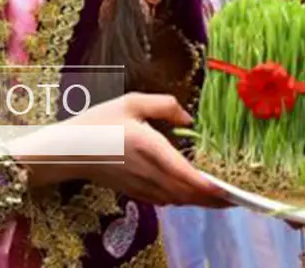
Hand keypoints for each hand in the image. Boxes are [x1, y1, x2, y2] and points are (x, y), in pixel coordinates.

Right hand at [14, 93, 228, 207]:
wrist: (66, 151)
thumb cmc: (98, 123)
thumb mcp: (131, 102)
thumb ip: (165, 105)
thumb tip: (188, 118)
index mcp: (151, 149)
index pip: (187, 176)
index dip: (212, 188)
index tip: (232, 191)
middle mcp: (149, 173)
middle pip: (189, 194)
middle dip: (215, 199)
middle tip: (239, 199)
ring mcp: (141, 186)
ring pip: (179, 200)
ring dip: (201, 201)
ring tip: (223, 198)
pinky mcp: (134, 191)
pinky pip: (165, 200)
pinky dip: (183, 199)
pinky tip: (192, 193)